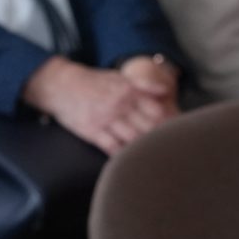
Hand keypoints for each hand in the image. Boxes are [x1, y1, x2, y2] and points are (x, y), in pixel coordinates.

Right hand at [24, 58, 175, 152]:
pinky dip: (123, 155)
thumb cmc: (93, 82)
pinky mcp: (92, 132)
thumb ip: (142, 86)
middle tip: (171, 151)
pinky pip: (112, 148)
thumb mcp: (118, 78)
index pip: (156, 110)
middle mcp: (119, 105)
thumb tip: (164, 91)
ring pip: (132, 139)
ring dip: (144, 149)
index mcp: (128, 91)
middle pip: (147, 128)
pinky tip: (131, 160)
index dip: (169, 123)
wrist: (61, 85)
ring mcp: (105, 119)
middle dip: (160, 139)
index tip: (177, 133)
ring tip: (155, 158)